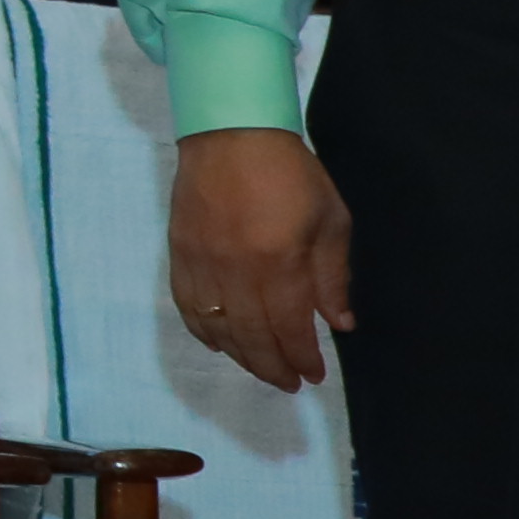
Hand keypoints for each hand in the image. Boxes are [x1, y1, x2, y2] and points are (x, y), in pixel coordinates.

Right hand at [167, 126, 349, 392]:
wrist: (231, 134)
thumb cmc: (291, 173)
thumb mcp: (330, 220)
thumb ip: (332, 276)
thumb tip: (339, 323)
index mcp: (278, 261)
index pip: (289, 327)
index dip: (302, 357)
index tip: (315, 375)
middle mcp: (235, 270)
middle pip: (251, 336)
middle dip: (273, 366)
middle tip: (290, 384)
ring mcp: (202, 264)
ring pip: (218, 328)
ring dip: (240, 356)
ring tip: (261, 368)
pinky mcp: (179, 254)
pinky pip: (188, 307)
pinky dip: (204, 332)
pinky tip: (221, 343)